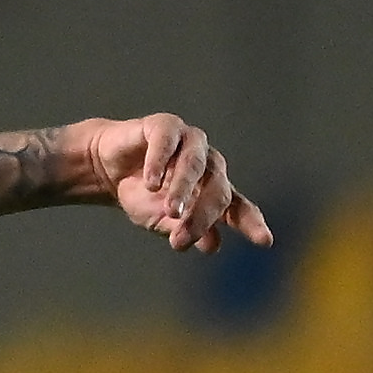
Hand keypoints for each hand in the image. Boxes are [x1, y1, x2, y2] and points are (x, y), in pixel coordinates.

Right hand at [81, 113, 270, 254]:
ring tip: (172, 211)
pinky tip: (151, 183)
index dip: (251, 223)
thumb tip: (211, 246)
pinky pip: (167, 140)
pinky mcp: (164, 126)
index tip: (264, 241)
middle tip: (181, 239)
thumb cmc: (143, 197)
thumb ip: (186, 232)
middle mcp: (209, 165)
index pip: (238, 208)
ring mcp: (189, 142)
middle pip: (219, 189)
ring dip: (184, 189)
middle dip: (203, 216)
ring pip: (196, 164)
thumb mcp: (163, 223)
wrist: (108, 170)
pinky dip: (159, 162)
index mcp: (214, 190)